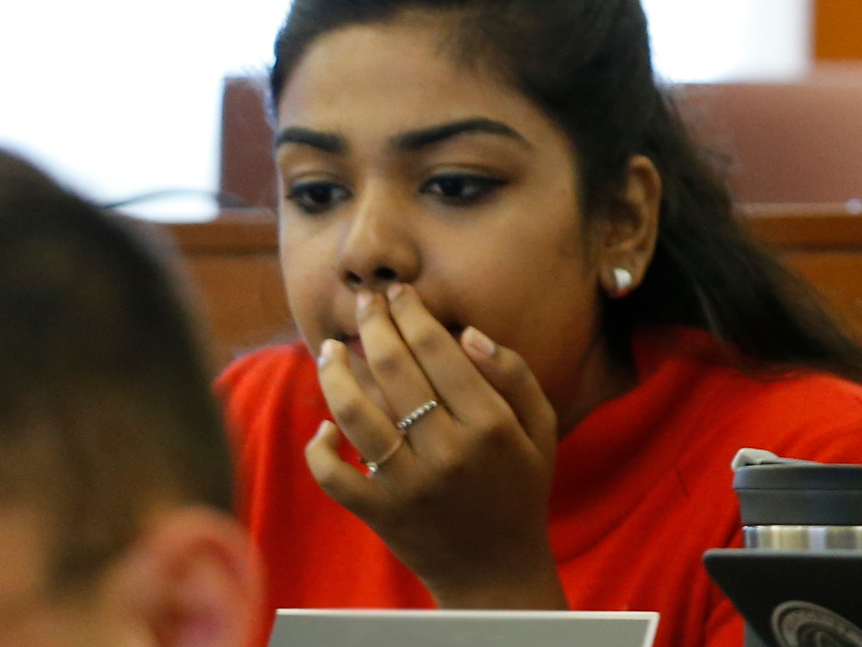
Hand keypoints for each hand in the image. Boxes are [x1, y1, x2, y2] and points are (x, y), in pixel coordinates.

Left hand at [304, 285, 569, 607]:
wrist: (496, 569)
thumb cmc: (520, 489)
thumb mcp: (541, 428)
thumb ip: (514, 374)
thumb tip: (468, 332)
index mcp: (491, 423)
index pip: (438, 350)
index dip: (412, 313)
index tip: (397, 292)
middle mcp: (449, 450)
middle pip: (393, 371)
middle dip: (372, 327)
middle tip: (363, 304)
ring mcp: (410, 485)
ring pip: (356, 416)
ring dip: (334, 375)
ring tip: (328, 350)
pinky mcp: (379, 513)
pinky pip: (334, 474)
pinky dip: (320, 448)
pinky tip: (325, 427)